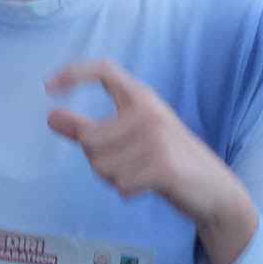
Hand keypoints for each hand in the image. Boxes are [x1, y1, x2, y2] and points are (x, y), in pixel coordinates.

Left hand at [46, 61, 257, 263]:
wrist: (214, 190)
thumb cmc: (166, 162)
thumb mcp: (127, 139)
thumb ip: (88, 128)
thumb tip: (50, 116)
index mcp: (142, 98)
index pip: (105, 71)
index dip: (75, 73)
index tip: (48, 86)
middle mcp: (149, 111)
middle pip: (89, 140)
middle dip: (98, 162)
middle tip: (129, 165)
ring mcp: (157, 137)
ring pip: (101, 166)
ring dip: (114, 178)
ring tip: (141, 174)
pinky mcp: (162, 165)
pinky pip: (119, 185)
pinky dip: (128, 192)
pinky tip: (150, 186)